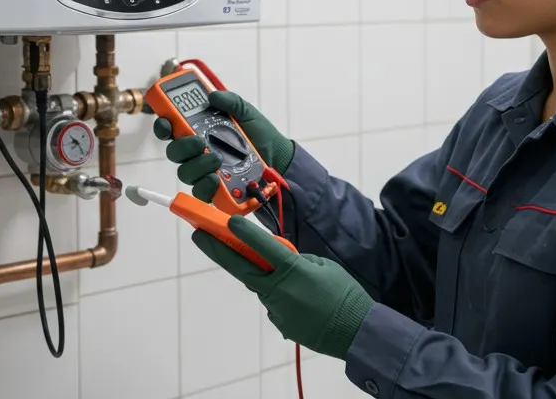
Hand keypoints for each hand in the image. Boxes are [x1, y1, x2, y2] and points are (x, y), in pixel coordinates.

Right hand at [152, 91, 295, 201]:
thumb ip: (230, 101)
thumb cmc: (260, 135)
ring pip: (185, 171)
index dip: (163, 125)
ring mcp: (204, 171)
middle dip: (182, 146)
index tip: (166, 122)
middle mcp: (197, 152)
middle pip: (174, 152)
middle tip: (198, 141)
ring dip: (198, 164)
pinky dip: (206, 185)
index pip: (171, 129)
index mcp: (199, 131)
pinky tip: (216, 178)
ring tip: (216, 158)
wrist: (279, 158)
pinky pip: (200, 191)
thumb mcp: (246, 112)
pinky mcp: (214, 189)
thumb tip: (213, 95)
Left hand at [193, 215, 373, 359]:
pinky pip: (275, 303)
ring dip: (266, 277)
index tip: (228, 221)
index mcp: (293, 271)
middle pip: (241, 267)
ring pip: (262, 285)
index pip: (264, 247)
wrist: (356, 332)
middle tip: (199, 235)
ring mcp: (277, 309)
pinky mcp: (280, 322)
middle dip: (217, 249)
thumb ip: (298, 260)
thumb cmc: (345, 295)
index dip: (244, 233)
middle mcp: (279, 290)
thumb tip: (280, 259)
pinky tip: (306, 303)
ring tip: (301, 283)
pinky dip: (284, 298)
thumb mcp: (323, 267)